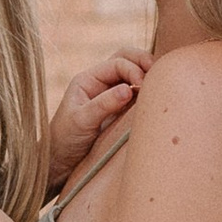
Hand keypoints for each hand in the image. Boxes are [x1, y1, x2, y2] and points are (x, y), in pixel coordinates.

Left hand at [47, 51, 147, 184]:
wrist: (61, 162)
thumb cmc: (65, 140)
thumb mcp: (82, 121)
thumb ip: (104, 104)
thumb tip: (129, 89)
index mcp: (88, 79)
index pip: (117, 62)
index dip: (134, 69)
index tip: (142, 86)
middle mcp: (101, 83)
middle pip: (127, 59)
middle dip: (144, 62)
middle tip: (159, 74)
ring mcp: (112, 96)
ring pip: (135, 74)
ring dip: (148, 76)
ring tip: (160, 87)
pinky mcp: (121, 111)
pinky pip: (137, 95)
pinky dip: (148, 93)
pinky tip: (156, 100)